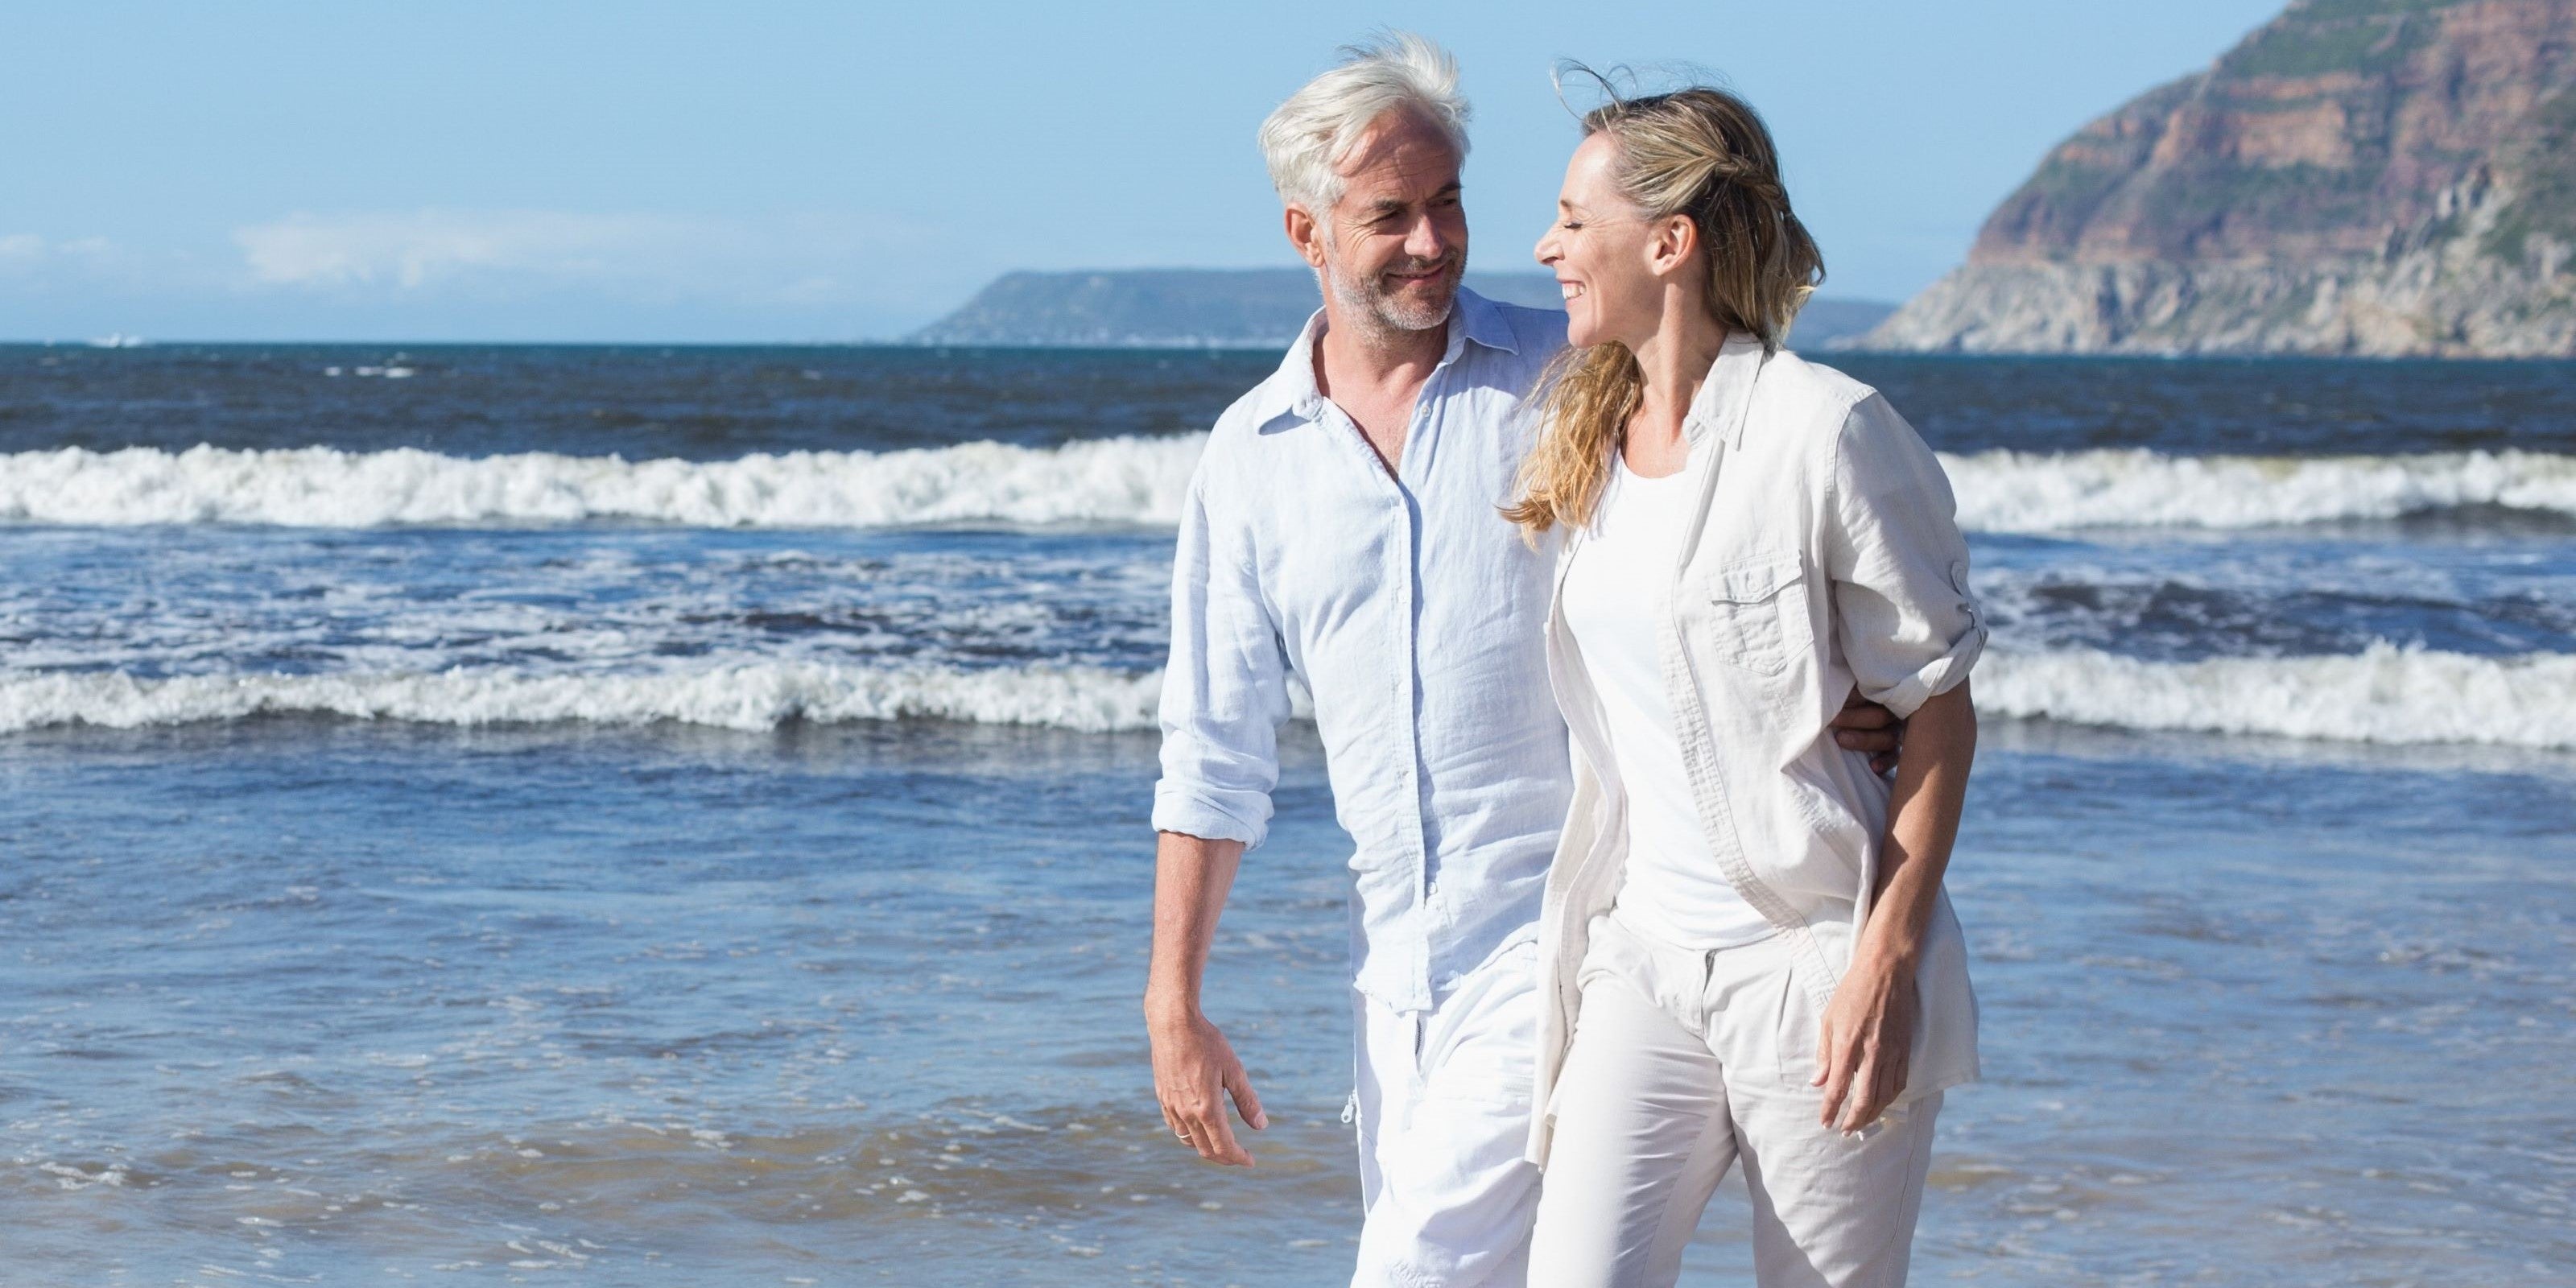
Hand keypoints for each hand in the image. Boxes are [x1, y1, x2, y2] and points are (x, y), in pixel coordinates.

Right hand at [1148, 1007, 1266, 1165]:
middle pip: (1206, 1150)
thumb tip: (1261, 1127)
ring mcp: (1171, 1106)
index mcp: (1207, 1108)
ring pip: (1189, 1142)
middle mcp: (1187, 1113)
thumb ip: (1247, 1100)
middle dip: (1225, 1158)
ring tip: (1222, 1144)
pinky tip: (1199, 1128)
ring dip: (1207, 1148)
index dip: (1239, 1158)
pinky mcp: (1163, 1097)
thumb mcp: (1234, 1069)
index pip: (1224, 1147)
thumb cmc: (1207, 1042)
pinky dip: (1189, 1136)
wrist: (1172, 1024)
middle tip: (1240, 1156)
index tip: (1251, 1161)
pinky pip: (1176, 1128)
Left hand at [1812, 952, 1917, 1133]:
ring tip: (1862, 1122)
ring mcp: (1892, 1052)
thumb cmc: (1852, 992)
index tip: (1825, 1123)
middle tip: (1845, 1131)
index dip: (1831, 1110)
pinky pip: (1900, 1082)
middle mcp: (1872, 1052)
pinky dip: (1890, 1098)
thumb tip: (1818, 1082)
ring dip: (1873, 1114)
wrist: (1885, 972)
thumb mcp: (1828, 1019)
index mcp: (1848, 1044)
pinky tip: (1882, 1103)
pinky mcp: (1906, 1049)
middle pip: (1865, 1099)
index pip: (1838, 1088)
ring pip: (1885, 1095)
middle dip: (1854, 1120)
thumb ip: (1824, 1054)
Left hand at [1830, 687, 1904, 775]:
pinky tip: (1874, 767)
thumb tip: (1832, 687)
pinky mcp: (1892, 749)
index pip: (1873, 693)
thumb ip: (1843, 689)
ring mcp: (1893, 729)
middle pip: (1881, 716)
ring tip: (1840, 739)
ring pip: (1887, 737)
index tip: (1836, 700)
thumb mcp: (1840, 690)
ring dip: (1864, 739)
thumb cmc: (1836, 700)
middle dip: (1854, 719)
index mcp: (1878, 691)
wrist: (1831, 722)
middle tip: (1832, 720)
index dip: (1855, 697)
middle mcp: (1890, 709)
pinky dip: (1885, 761)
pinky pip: (1894, 756)